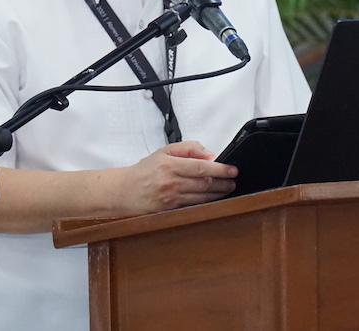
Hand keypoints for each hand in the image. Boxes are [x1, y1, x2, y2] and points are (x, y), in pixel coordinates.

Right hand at [122, 141, 237, 213]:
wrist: (125, 190)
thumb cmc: (145, 170)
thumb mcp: (165, 151)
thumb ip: (188, 148)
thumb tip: (210, 154)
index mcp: (170, 165)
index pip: (201, 168)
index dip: (220, 170)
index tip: (232, 169)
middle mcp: (171, 183)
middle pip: (204, 184)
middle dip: (223, 183)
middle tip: (233, 180)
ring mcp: (171, 199)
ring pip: (202, 197)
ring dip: (218, 194)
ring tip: (227, 188)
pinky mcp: (171, 210)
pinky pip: (193, 206)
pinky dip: (206, 202)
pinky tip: (214, 199)